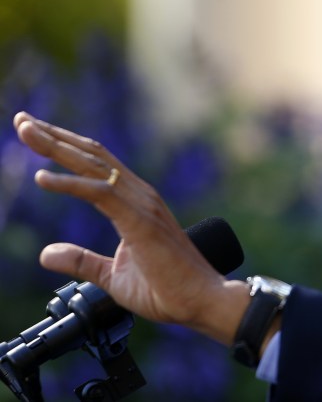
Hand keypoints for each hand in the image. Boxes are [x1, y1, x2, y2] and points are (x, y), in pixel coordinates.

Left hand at [13, 112, 250, 345]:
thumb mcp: (113, 275)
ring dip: (56, 147)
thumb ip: (82, 261)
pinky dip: (69, 184)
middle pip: (91, 156)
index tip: (35, 134)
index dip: (65, 147)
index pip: (96, 165)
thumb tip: (46, 253)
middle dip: (54, 137)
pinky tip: (42, 178)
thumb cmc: (168, 289)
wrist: (200, 300)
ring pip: (93, 166)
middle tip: (22, 120)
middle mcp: (140, 195)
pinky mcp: (139, 221)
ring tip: (26, 130)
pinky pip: (99, 194)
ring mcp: (142, 205)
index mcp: (136, 203)